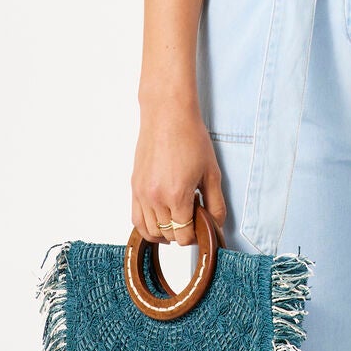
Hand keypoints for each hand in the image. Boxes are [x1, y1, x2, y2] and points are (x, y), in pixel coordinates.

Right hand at [131, 103, 227, 245]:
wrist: (167, 115)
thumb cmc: (191, 138)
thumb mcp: (212, 172)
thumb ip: (216, 203)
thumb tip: (216, 224)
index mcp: (176, 195)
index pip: (183, 235)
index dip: (195, 235)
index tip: (202, 225)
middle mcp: (155, 198)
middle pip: (168, 235)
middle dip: (182, 233)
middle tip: (193, 219)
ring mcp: (141, 193)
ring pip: (149, 232)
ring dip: (164, 233)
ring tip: (177, 221)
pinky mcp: (134, 186)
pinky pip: (135, 219)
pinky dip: (147, 226)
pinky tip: (159, 221)